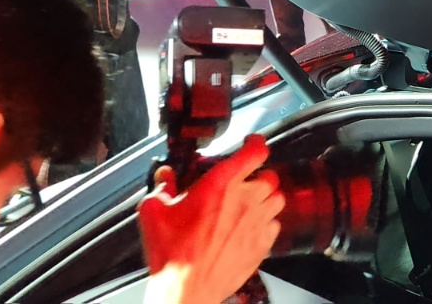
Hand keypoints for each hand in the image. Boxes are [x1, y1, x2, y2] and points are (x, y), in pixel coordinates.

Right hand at [139, 135, 281, 303]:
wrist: (186, 290)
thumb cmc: (173, 254)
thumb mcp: (154, 211)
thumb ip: (162, 186)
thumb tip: (165, 175)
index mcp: (221, 184)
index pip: (255, 151)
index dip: (255, 143)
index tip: (250, 143)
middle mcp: (245, 200)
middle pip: (269, 175)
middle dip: (258, 175)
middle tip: (244, 181)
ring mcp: (257, 223)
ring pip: (277, 199)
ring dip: (267, 197)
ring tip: (251, 203)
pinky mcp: (262, 245)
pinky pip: (276, 225)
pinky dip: (267, 222)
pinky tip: (251, 227)